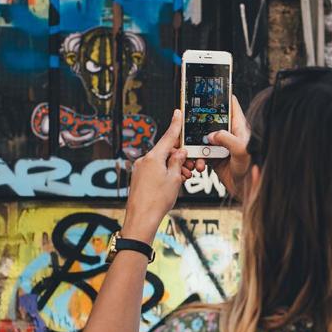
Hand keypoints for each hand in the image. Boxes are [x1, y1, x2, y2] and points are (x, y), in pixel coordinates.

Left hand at [121, 109, 187, 243]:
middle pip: (166, 151)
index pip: (168, 137)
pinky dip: (166, 173)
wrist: (142, 218)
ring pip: (162, 162)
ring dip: (174, 167)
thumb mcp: (175, 179)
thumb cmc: (157, 200)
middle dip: (180, 157)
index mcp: (154, 157)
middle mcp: (145, 160)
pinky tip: (173, 183)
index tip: (177, 113)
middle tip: (192, 167)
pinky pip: (155, 170)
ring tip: (183, 179)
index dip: (175, 125)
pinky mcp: (139, 178)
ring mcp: (140, 169)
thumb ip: (178, 162)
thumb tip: (179, 152)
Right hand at [181, 95, 250, 197]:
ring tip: (195, 151)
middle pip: (212, 120)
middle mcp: (230, 134)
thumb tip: (213, 135)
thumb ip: (227, 139)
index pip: (232, 106)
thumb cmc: (250, 169)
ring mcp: (221, 145)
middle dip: (201, 122)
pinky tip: (199, 163)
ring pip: (204, 137)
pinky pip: (201, 153)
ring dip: (197, 144)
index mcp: (239, 128)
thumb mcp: (241, 150)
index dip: (223, 96)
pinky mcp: (215, 157)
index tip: (212, 90)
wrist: (245, 189)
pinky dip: (197, 157)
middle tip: (191, 122)